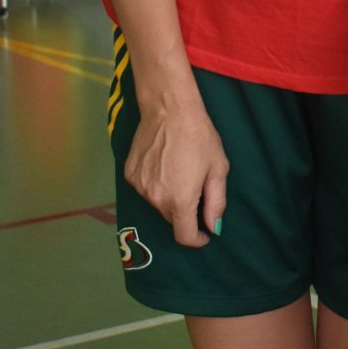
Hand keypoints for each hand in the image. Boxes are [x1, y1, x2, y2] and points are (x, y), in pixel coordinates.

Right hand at [122, 95, 228, 248]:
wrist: (168, 109)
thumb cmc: (199, 136)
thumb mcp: (217, 168)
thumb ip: (216, 202)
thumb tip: (214, 228)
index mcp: (180, 201)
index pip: (184, 236)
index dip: (197, 239)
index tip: (204, 233)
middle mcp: (156, 199)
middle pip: (172, 218)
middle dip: (186, 211)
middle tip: (196, 187)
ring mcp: (139, 188)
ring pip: (158, 203)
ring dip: (169, 196)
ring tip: (179, 169)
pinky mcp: (129, 175)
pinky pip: (145, 189)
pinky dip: (155, 184)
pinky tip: (163, 163)